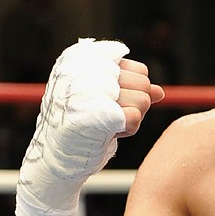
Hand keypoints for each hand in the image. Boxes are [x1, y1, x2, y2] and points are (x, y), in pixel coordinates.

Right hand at [16, 39, 164, 215]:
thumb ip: (132, 91)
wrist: (55, 158)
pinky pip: (135, 117)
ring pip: (143, 100)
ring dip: (132, 119)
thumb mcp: (106, 101)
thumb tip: (159, 92)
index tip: (111, 104)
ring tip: (107, 124)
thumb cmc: (81, 127)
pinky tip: (110, 133)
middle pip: (143, 83)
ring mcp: (89, 89)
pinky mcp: (97, 112)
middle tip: (111, 117)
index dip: (134, 93)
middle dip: (136, 105)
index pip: (138, 69)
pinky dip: (128, 129)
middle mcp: (84, 67)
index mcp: (83, 57)